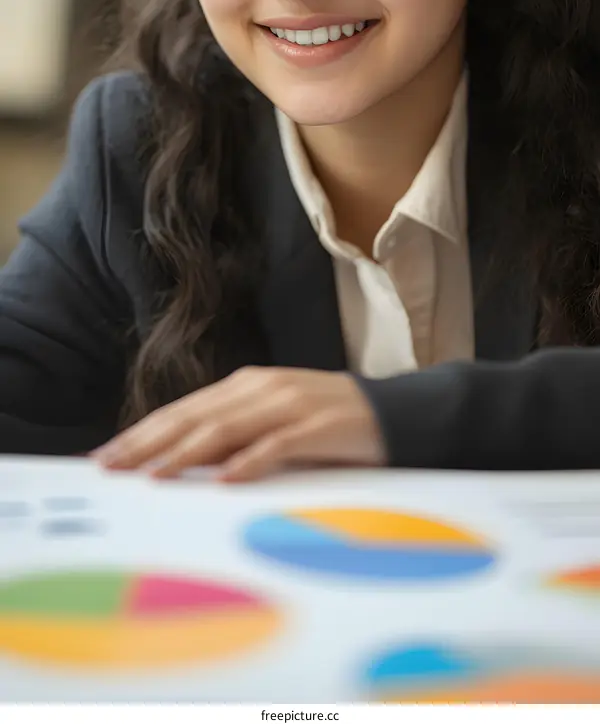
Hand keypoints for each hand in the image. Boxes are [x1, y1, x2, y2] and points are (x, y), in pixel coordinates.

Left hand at [92, 367, 386, 481]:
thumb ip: (233, 436)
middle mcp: (262, 389)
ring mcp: (292, 405)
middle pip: (194, 416)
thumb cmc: (328, 427)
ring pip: (228, 427)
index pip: (182, 411)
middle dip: (147, 443)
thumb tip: (177, 464)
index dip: (141, 433)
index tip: (103, 457)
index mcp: (246, 387)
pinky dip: (251, 461)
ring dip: (187, 452)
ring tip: (153, 475)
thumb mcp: (273, 424)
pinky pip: (280, 445)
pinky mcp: (322, 426)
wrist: (400, 413)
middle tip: (110, 467)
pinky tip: (226, 480)